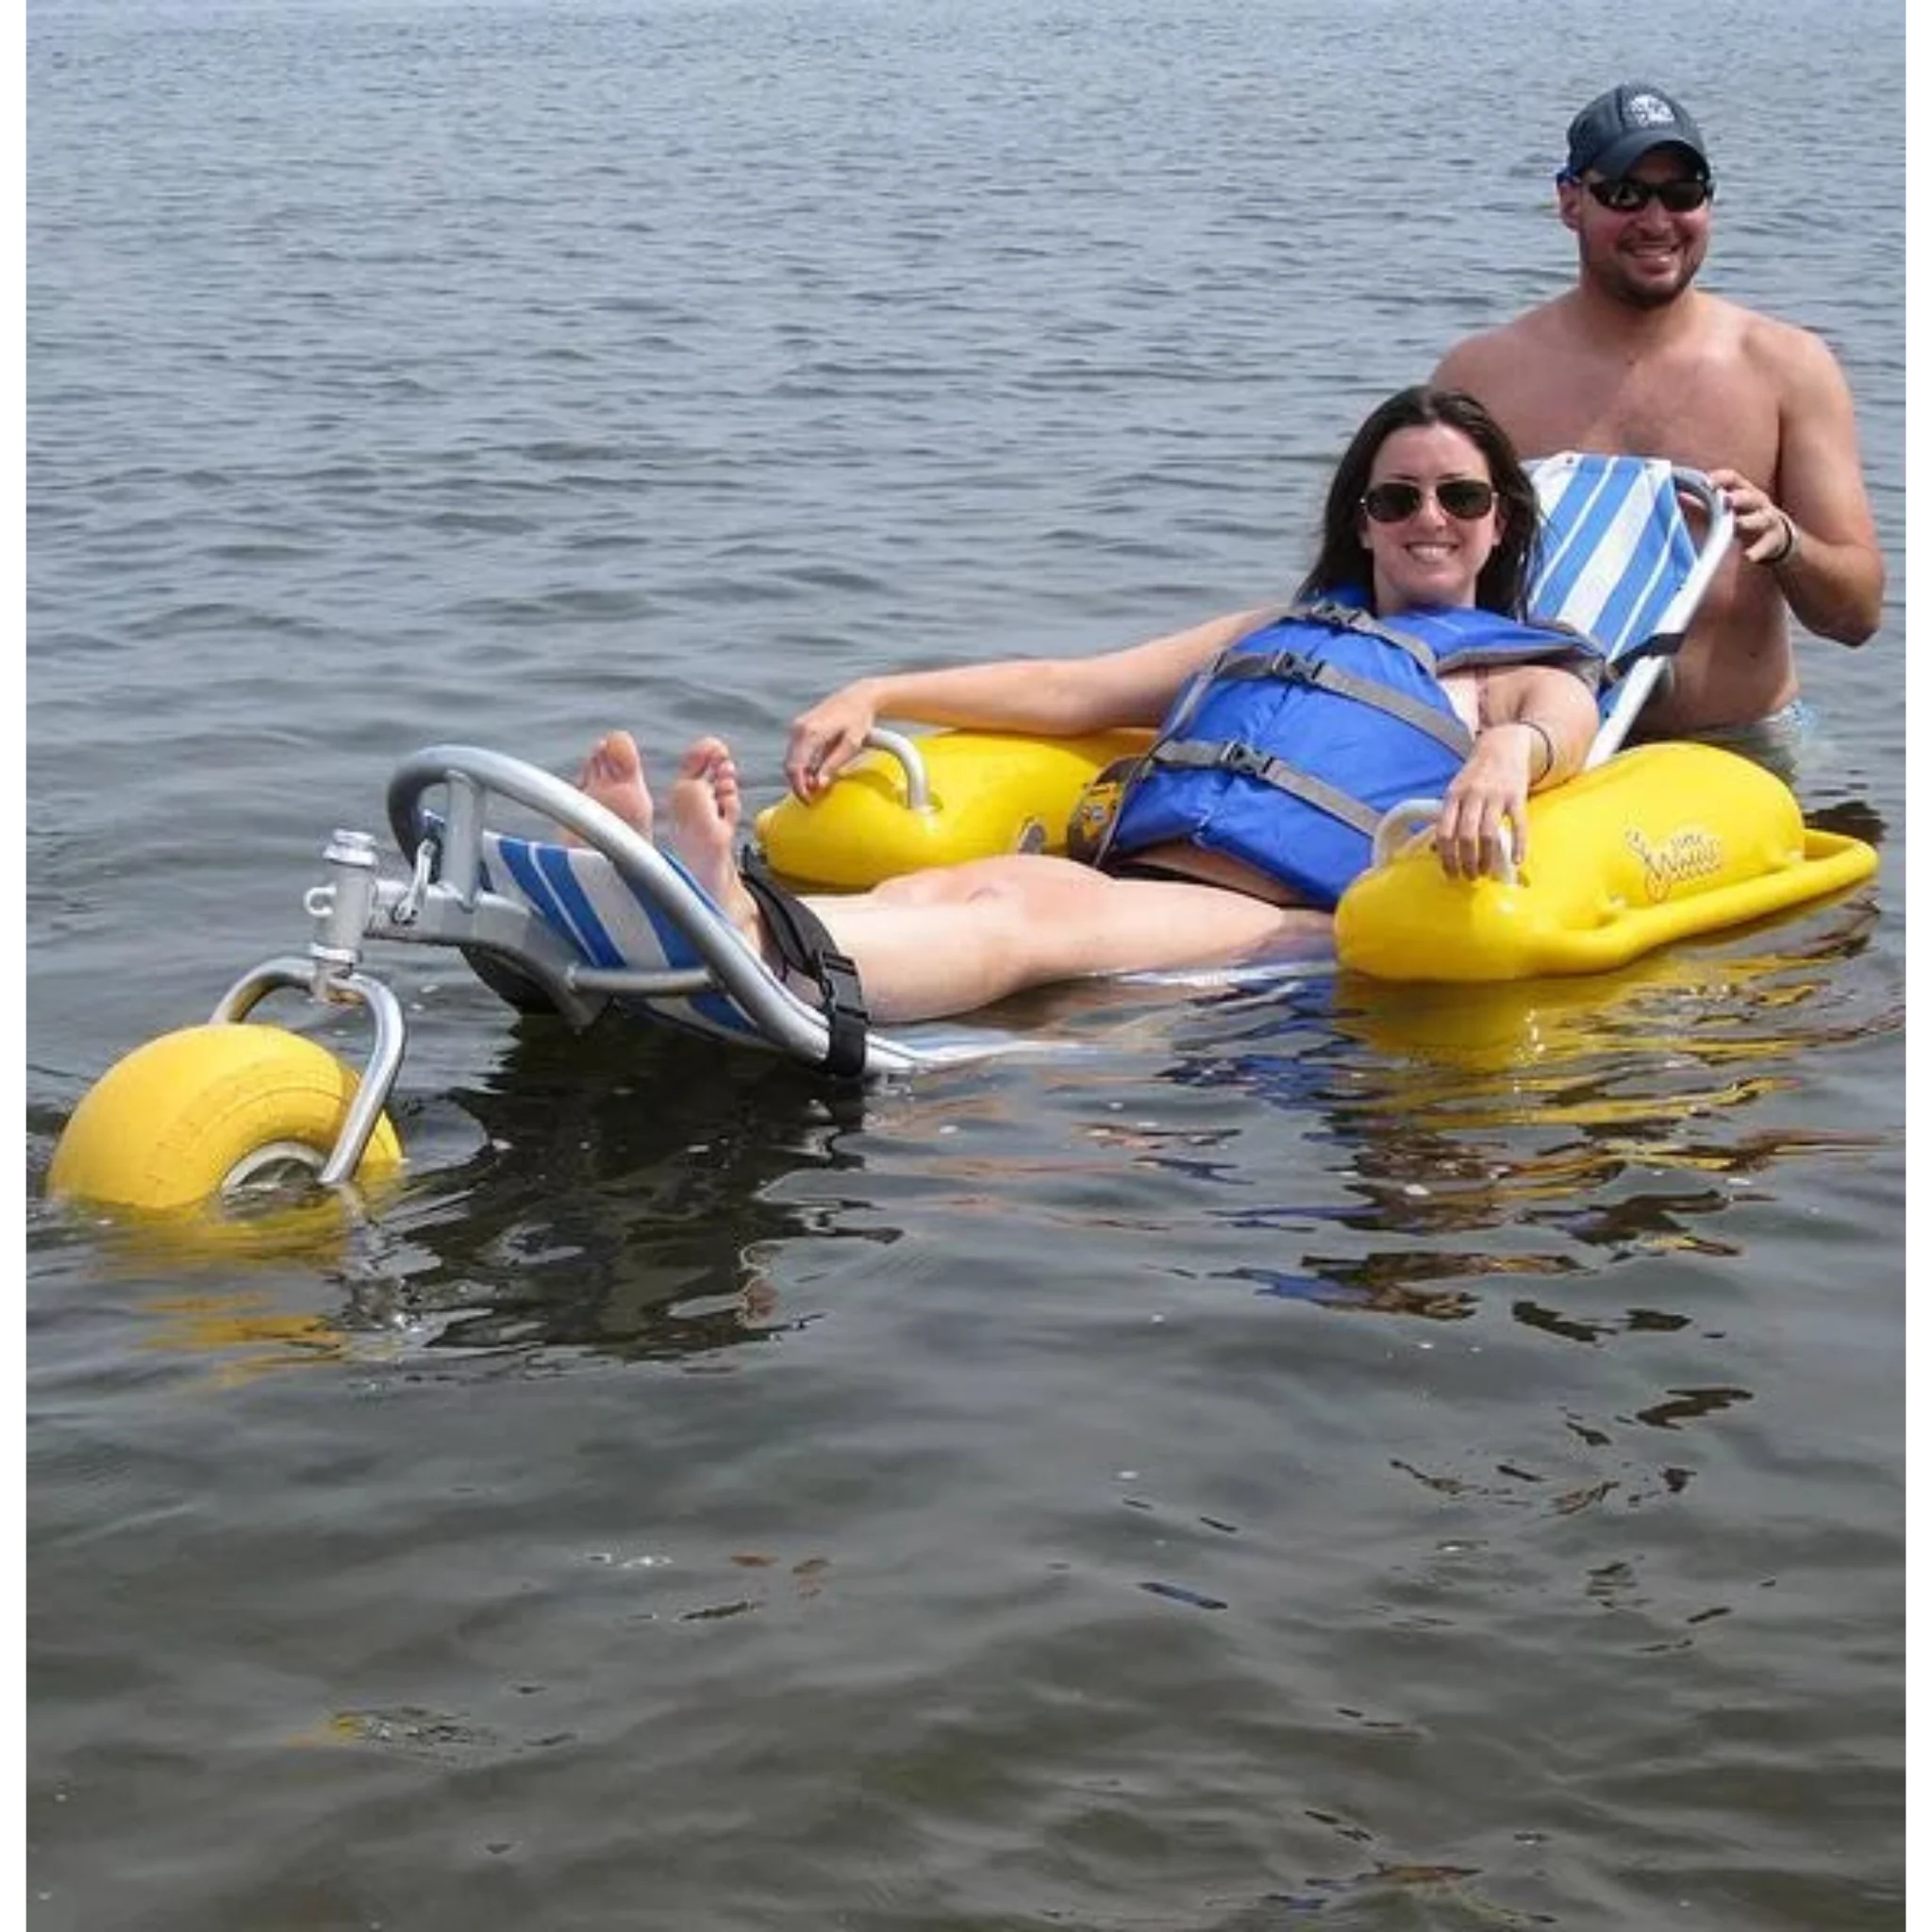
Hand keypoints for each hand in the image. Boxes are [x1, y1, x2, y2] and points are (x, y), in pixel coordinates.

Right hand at [784, 684, 878, 799]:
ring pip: (790, 760)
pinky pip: (795, 752)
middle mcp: (799, 728)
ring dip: (800, 776)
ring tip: (817, 787)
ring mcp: (797, 727)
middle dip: (799, 784)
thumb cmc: (857, 720)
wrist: (857, 698)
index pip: (795, 767)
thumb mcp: (851, 744)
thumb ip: (833, 764)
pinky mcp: (800, 728)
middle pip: (789, 765)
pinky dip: (802, 766)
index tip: (809, 801)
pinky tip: (815, 774)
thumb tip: (818, 785)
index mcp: (810, 732)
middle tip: (813, 799)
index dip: (799, 787)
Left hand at [1434, 726, 1534, 880]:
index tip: (1450, 873)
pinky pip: (1519, 824)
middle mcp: (1473, 796)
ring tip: (1485, 872)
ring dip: (1486, 858)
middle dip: (1466, 862)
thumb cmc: (1475, 774)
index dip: (1446, 856)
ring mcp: (1496, 796)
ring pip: (1489, 834)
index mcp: (1453, 796)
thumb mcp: (1455, 791)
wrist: (1503, 745)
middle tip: (1468, 877)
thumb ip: (1446, 817)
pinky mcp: (1517, 796)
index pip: (1445, 832)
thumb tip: (1432, 848)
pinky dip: (1518, 845)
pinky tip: (1516, 861)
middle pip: (1466, 836)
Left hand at [1708, 466, 1794, 566]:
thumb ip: (1703, 503)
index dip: (1721, 478)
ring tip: (1738, 523)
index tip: (1706, 481)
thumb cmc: (1744, 518)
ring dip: (1749, 521)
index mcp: (1744, 491)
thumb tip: (1679, 494)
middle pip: (1751, 497)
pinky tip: (1749, 556)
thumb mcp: (1725, 509)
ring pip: (1762, 518)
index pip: (1735, 478)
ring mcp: (1768, 519)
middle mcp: (1758, 502)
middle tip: (1727, 499)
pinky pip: (1766, 545)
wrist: (1776, 537)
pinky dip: (1758, 551)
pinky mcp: (1773, 538)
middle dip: (1740, 497)